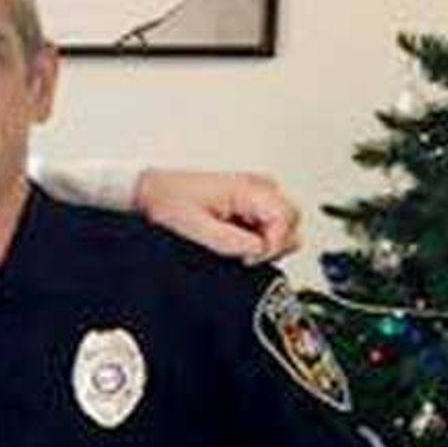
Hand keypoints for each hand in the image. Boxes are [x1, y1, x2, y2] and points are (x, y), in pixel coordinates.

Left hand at [135, 168, 300, 261]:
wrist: (155, 192)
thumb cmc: (170, 202)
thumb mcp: (196, 229)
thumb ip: (231, 242)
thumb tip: (257, 251)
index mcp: (250, 188)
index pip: (287, 219)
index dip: (272, 246)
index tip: (248, 260)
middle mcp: (261, 187)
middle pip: (292, 223)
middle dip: (272, 246)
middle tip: (241, 257)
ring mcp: (259, 194)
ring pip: (285, 227)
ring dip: (265, 244)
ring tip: (234, 249)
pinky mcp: (252, 203)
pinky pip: (269, 227)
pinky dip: (256, 240)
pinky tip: (233, 242)